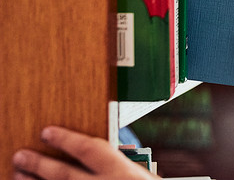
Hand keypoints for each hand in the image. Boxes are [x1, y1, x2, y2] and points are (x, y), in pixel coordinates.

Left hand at [13, 127, 157, 179]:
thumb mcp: (141, 175)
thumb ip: (121, 165)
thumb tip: (104, 154)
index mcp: (121, 172)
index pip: (88, 149)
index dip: (65, 139)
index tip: (47, 131)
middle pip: (63, 174)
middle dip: (38, 164)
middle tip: (20, 155)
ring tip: (18, 175)